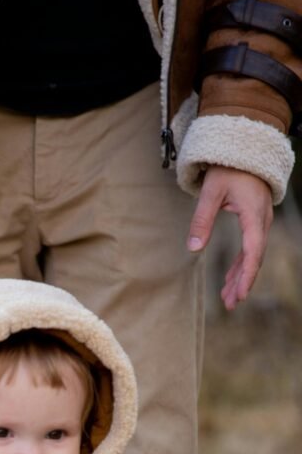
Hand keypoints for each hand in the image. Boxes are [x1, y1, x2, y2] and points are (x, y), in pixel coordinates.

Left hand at [187, 166, 272, 310]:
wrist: (244, 148)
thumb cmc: (227, 168)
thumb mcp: (211, 192)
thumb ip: (201, 220)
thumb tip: (193, 249)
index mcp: (253, 214)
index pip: (253, 251)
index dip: (247, 275)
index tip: (240, 295)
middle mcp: (261, 220)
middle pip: (254, 258)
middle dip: (242, 282)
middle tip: (230, 305)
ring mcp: (260, 221)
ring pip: (252, 255)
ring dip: (241, 277)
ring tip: (228, 299)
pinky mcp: (255, 221)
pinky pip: (250, 248)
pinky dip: (241, 265)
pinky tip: (230, 280)